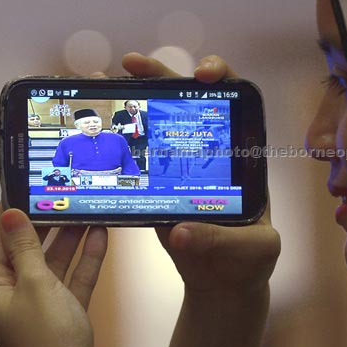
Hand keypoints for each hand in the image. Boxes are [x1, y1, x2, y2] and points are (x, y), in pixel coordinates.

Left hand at [0, 205, 106, 346]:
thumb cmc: (48, 337)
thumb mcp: (35, 283)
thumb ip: (26, 247)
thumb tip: (12, 215)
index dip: (8, 212)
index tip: (23, 186)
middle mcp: (12, 294)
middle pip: (28, 249)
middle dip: (47, 222)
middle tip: (63, 194)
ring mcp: (40, 303)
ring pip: (54, 262)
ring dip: (71, 238)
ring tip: (87, 210)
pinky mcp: (64, 310)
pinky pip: (74, 278)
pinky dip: (86, 259)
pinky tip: (100, 236)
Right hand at [122, 53, 280, 296]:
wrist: (221, 282)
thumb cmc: (249, 262)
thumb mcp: (251, 250)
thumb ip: (222, 239)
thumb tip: (181, 230)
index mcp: (240, 156)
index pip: (233, 103)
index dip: (221, 79)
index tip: (202, 75)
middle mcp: (209, 152)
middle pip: (186, 102)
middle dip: (161, 76)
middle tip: (134, 63)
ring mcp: (178, 166)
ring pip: (156, 122)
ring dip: (131, 98)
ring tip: (103, 80)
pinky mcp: (155, 185)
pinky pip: (136, 155)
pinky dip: (116, 136)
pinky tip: (96, 122)